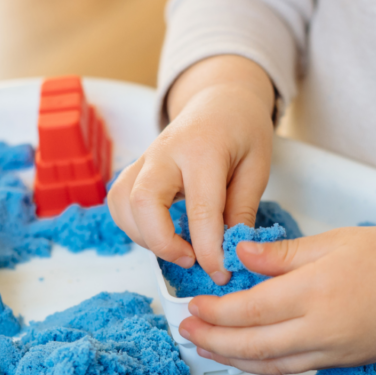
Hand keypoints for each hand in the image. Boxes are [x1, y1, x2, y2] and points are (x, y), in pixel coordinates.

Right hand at [107, 55, 274, 284]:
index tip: (221, 273)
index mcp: (203, 149)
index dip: (209, 249)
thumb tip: (232, 251)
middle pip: (143, 202)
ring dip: (145, 237)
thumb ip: (242, 209)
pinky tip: (161, 234)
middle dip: (163, 242)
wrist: (219, 102)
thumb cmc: (242, 132)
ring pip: (122, 204)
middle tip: (192, 259)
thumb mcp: (257, 167)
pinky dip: (133, 227)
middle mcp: (165, 152)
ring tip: (180, 248)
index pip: (200, 208)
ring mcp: (144, 159)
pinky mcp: (134, 170)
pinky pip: (118, 202)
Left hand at [178, 224, 375, 374]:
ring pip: (270, 365)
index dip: (215, 311)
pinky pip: (294, 370)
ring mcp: (334, 352)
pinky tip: (248, 359)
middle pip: (251, 345)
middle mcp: (321, 329)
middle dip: (213, 340)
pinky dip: (264, 367)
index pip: (248, 309)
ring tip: (207, 349)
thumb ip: (282, 253)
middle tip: (187, 332)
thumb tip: (240, 254)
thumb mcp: (334, 241)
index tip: (193, 304)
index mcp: (315, 291)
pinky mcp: (345, 363)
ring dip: (233, 359)